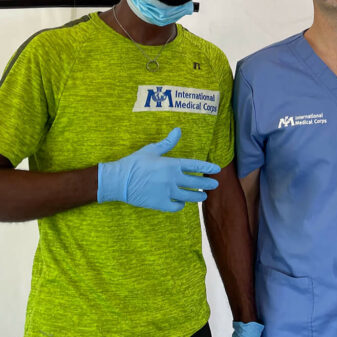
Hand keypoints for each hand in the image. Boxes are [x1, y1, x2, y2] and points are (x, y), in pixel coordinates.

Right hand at [97, 128, 219, 211]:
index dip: (208, 167)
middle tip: (214, 184)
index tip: (217, 170)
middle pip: (196, 182)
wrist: (119, 180)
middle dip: (207, 184)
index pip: (195, 166)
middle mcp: (172, 179)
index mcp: (172, 164)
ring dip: (198, 196)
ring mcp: (167, 193)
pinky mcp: (160, 204)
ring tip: (203, 196)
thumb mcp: (152, 150)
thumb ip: (168, 143)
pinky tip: (182, 203)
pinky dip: (181, 205)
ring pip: (189, 197)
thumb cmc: (135, 163)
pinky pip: (176, 206)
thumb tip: (178, 130)